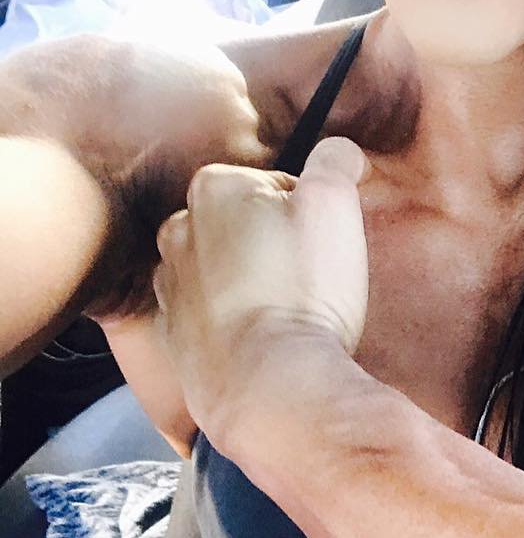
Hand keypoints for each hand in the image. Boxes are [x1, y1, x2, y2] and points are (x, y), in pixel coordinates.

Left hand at [36, 11, 418, 320]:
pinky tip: (266, 339)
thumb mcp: (335, 205)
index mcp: (213, 188)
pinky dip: (235, 323)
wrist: (268, 385)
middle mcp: (178, 230)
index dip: (312, 215)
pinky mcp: (174, 337)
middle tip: (313, 278)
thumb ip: (334, 163)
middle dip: (278, 245)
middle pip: (247, 226)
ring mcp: (171, 287)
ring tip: (290, 312)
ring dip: (255, 284)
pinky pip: (212, 317)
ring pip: (227, 271)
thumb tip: (338, 152)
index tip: (324, 246)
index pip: (277, 186)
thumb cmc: (302, 290)